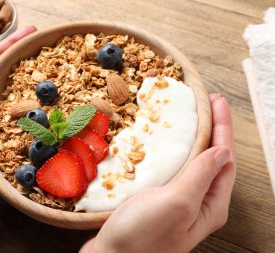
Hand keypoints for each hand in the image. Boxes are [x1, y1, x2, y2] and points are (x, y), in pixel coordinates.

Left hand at [0, 26, 35, 252]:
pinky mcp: (4, 152)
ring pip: (21, 109)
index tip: (33, 32)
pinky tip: (56, 122)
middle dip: (30, 68)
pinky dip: (39, 129)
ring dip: (39, 97)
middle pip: (10, 83)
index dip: (12, 46)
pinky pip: (25, 137)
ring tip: (61, 83)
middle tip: (54, 56)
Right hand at [81, 94, 235, 252]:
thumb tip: (223, 150)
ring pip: (191, 162)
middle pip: (211, 158)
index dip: (222, 126)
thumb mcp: (176, 203)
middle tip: (204, 103)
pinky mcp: (158, 199)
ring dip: (192, 138)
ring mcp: (177, 201)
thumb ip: (201, 176)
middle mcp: (198, 202)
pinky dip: (172, 151)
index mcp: (210, 204)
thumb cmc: (142, 236)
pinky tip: (164, 142)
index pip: (224, 158)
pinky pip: (172, 169)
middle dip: (210, 128)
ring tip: (187, 116)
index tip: (216, 100)